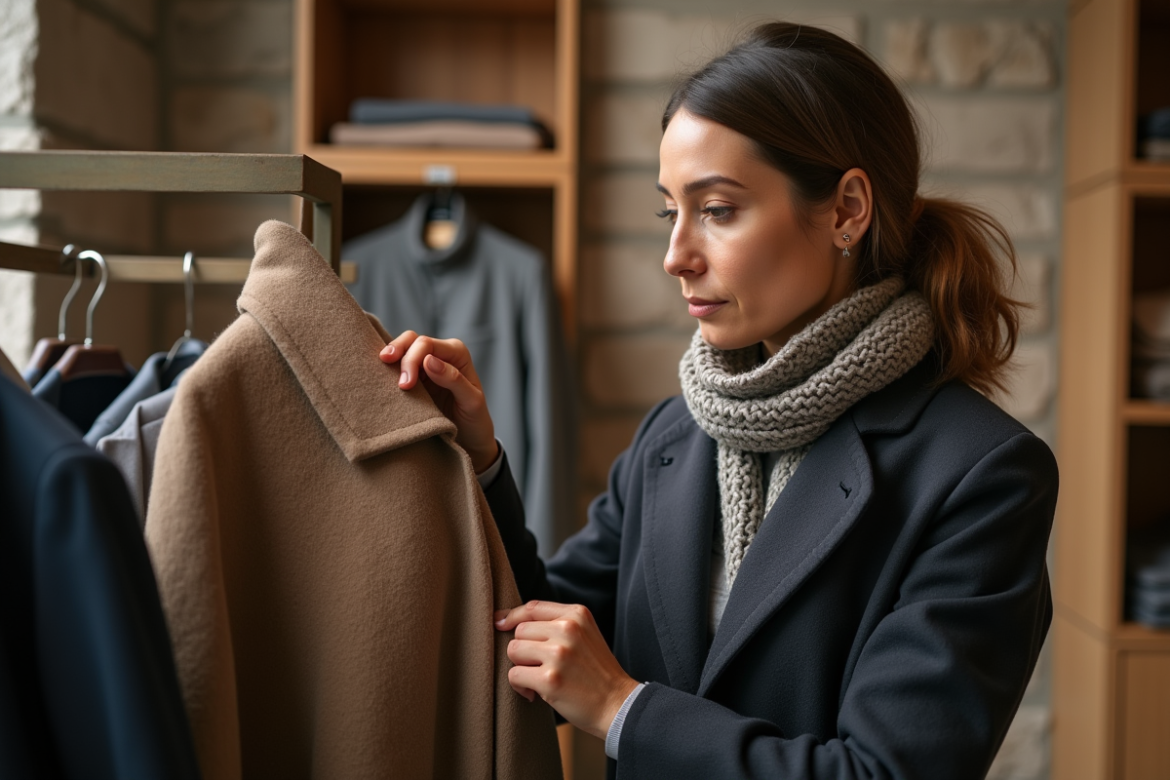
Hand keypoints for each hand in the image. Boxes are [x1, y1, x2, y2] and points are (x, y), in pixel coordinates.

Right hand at [379, 331, 498, 472]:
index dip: (412, 359)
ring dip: (390, 361)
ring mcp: (425, 366)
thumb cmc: (475, 421)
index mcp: (457, 353)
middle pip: (411, 340)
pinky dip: (388, 370)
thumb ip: (454, 379)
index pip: (427, 344)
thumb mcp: (472, 402)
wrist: (471, 442)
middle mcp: (440, 354)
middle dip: (399, 355)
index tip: (406, 385)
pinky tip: (381, 379)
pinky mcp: (415, 379)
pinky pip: (397, 367)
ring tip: (381, 377)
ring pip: (402, 350)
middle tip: (396, 382)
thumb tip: (429, 360)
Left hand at [494, 601, 638, 740]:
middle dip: (524, 650)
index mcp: (577, 614)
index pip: (532, 608)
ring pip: (514, 650)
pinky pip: (514, 675)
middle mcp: (568, 629)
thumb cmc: (596, 672)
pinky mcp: (549, 679)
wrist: (618, 704)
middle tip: (540, 666)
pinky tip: (535, 694)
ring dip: (521, 667)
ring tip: (538, 678)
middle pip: (520, 630)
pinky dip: (520, 687)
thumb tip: (505, 620)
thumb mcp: (585, 634)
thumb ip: (556, 623)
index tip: (499, 623)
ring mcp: (559, 653)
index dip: (512, 616)